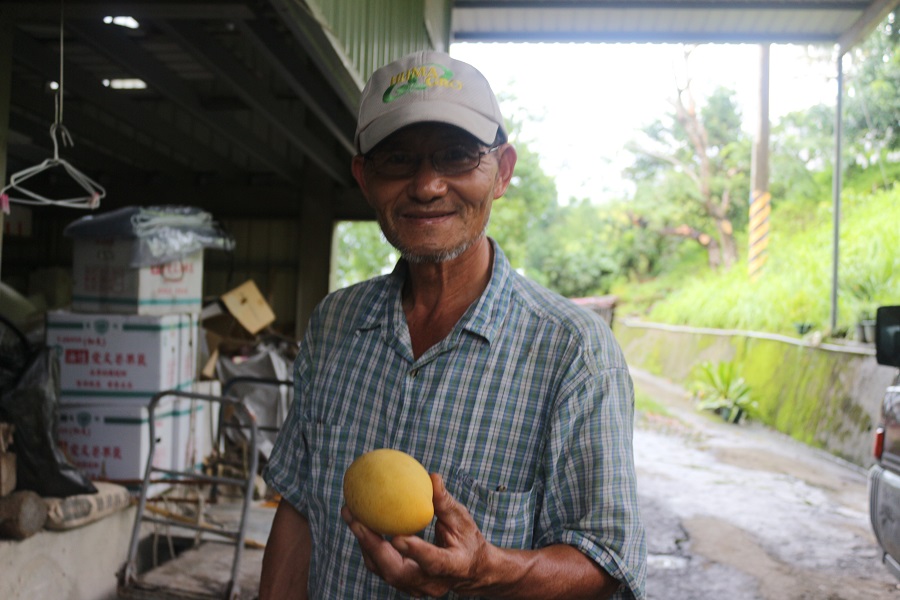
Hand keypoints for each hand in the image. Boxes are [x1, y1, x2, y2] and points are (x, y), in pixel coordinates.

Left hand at [342, 473, 492, 596]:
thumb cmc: (467, 540)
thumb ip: (445, 502)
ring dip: (364, 542)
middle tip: (356, 519)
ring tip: (350, 513)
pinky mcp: (403, 582)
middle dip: (373, 546)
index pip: (434, 563)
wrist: (471, 571)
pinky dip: (368, 544)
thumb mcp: (463, 520)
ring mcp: (415, 587)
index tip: (398, 537)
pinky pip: (380, 565)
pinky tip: (358, 520)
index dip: (415, 551)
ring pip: (384, 569)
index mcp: (453, 567)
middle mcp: (431, 583)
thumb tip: (432, 477)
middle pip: (397, 572)